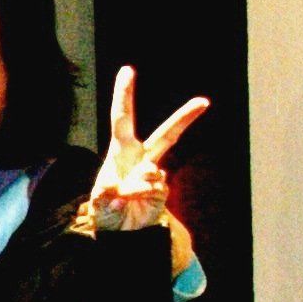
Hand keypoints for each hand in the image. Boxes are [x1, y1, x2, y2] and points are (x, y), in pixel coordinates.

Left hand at [88, 65, 205, 234]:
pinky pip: (156, 190)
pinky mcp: (164, 189)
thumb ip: (107, 193)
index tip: (128, 71)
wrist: (120, 230)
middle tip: (204, 102)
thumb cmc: (106, 208)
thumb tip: (127, 185)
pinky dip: (142, 199)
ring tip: (124, 200)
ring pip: (152, 173)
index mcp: (121, 151)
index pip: (122, 119)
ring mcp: (155, 173)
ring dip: (134, 190)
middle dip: (185, 118)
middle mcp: (141, 158)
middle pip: (167, 134)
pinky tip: (136, 204)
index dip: (125, 95)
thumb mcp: (98, 201)